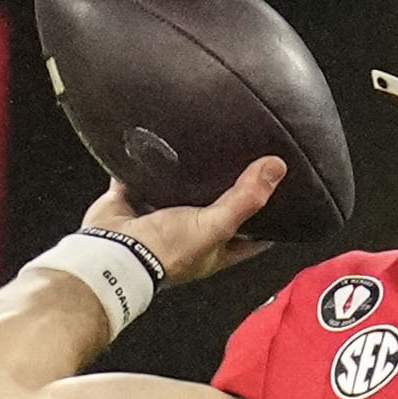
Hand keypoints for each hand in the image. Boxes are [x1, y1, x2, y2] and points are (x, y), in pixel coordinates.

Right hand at [80, 156, 283, 285]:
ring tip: (204, 147)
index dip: (269, 220)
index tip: (284, 198)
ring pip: (179, 192)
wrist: (113, 253)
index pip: (253, 236)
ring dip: (187, 176)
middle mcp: (189, 235)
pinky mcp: (131, 203)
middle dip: (227, 190)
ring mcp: (158, 219)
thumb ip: (245, 200)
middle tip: (244, 162)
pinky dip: (143, 164)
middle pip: (216, 210)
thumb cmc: (166, 252)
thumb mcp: (215, 226)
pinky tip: (154, 145)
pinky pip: (138, 179)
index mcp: (215, 248)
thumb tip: (276, 170)